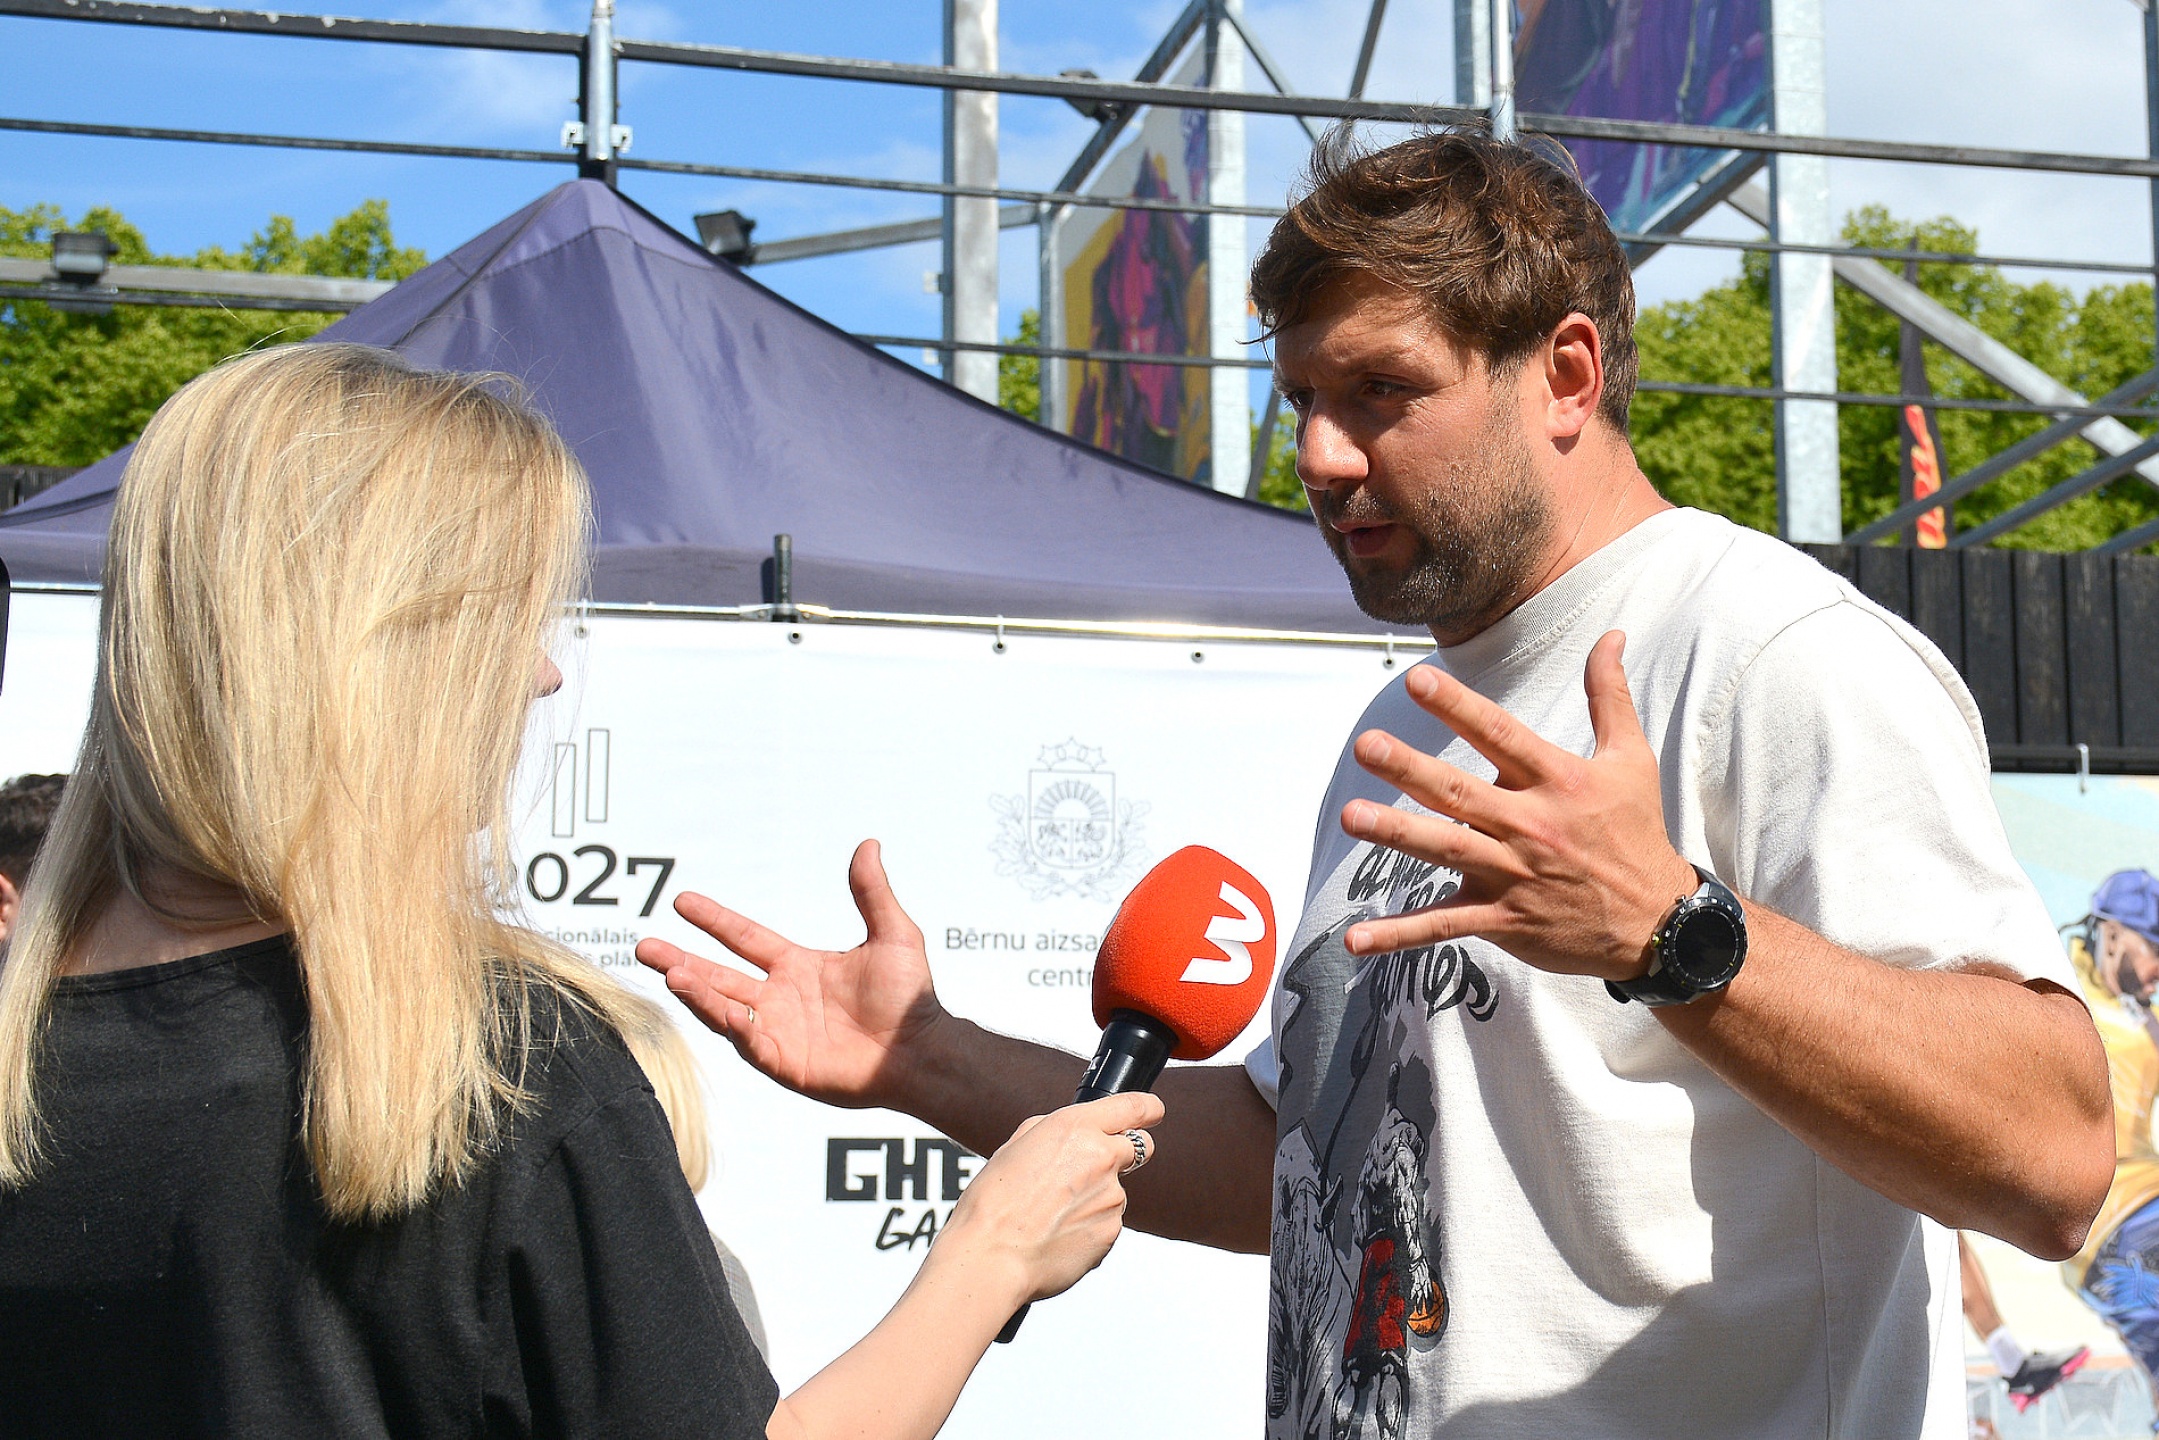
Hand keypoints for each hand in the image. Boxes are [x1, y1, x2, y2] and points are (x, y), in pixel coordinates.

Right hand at [635, 839, 948, 1110]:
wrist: (923, 1050)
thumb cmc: (911, 999)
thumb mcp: (892, 934)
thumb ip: (872, 892)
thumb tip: (868, 844)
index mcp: (799, 967)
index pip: (745, 939)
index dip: (714, 921)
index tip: (682, 901)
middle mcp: (781, 998)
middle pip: (720, 976)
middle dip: (682, 962)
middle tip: (645, 947)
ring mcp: (779, 1032)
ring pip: (724, 1008)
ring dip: (696, 992)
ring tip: (669, 972)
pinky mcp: (785, 1063)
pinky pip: (748, 1042)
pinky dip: (730, 1024)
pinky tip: (714, 1005)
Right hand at [938, 1093, 1164, 1304]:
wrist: (992, 1256)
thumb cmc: (994, 1204)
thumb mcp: (1015, 1147)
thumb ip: (1053, 1132)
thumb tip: (1071, 1135)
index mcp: (1074, 1128)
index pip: (1134, 1106)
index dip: (1148, 1109)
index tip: (1152, 1112)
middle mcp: (1100, 1156)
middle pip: (1140, 1147)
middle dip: (1123, 1154)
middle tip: (1090, 1172)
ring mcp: (1111, 1196)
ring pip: (1116, 1190)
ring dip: (1096, 1198)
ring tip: (1053, 1214)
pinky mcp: (1112, 1231)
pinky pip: (1107, 1223)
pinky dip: (1090, 1227)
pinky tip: (1059, 1234)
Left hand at [1339, 630, 1695, 979]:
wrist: (1658, 922)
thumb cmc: (1636, 832)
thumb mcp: (1631, 758)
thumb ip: (1609, 695)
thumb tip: (1612, 634)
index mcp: (1556, 780)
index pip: (1499, 734)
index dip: (1458, 706)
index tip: (1417, 680)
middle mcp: (1530, 824)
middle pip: (1460, 791)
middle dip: (1410, 768)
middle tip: (1365, 745)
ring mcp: (1513, 874)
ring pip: (1446, 850)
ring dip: (1396, 834)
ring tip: (1350, 816)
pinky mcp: (1503, 918)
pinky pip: (1444, 926)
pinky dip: (1399, 935)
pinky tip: (1355, 939)